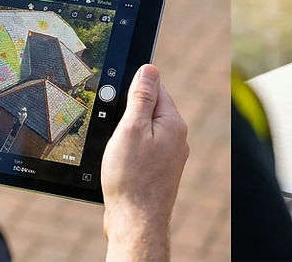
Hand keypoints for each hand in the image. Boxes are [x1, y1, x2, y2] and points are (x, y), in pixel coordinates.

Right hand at [101, 64, 188, 261]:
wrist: (135, 224)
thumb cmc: (132, 178)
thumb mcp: (131, 128)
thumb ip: (141, 97)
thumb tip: (150, 68)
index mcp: (173, 123)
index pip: (156, 89)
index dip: (133, 92)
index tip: (118, 103)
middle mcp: (176, 139)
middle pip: (150, 111)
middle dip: (129, 116)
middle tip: (115, 132)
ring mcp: (169, 158)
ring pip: (145, 132)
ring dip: (128, 136)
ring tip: (117, 152)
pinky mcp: (159, 173)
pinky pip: (144, 151)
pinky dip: (130, 154)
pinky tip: (120, 166)